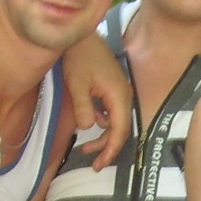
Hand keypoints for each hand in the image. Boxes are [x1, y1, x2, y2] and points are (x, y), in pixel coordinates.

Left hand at [61, 37, 134, 169]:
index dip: (110, 150)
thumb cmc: (78, 57)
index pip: (119, 131)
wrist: (80, 35)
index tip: (99, 165)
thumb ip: (83, 107)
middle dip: (108, 147)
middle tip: (93, 164)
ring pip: (117, 122)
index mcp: (119, 96)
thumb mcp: (76, 83)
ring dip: (104, 136)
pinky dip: (103, 123)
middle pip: (121, 129)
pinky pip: (113, 112)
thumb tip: (86, 128)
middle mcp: (124, 95)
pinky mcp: (114, 88)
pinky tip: (90, 124)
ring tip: (86, 149)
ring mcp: (120, 91)